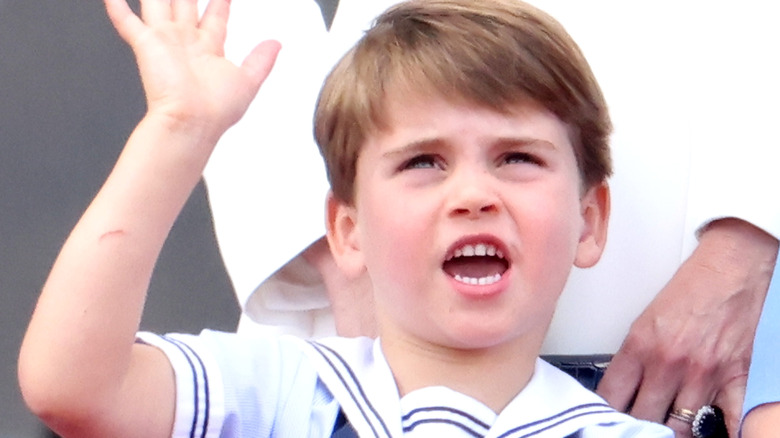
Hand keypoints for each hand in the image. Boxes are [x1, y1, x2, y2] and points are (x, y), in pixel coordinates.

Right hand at [104, 0, 279, 134]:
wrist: (192, 123)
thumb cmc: (216, 111)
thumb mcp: (248, 81)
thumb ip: (261, 60)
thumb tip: (276, 44)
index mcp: (209, 50)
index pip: (216, 16)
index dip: (221, 1)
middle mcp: (186, 43)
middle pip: (186, 4)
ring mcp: (165, 42)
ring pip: (157, 3)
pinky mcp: (146, 45)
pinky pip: (127, 21)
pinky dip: (117, 8)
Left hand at [597, 218, 777, 436]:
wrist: (730, 268)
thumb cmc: (689, 289)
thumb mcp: (645, 320)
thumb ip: (633, 357)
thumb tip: (622, 389)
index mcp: (640, 346)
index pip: (612, 395)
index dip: (606, 412)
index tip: (604, 418)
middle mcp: (669, 363)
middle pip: (643, 416)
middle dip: (636, 423)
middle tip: (633, 424)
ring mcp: (703, 374)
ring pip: (680, 425)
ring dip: (670, 429)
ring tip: (663, 428)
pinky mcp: (735, 376)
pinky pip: (729, 420)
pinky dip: (721, 430)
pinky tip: (708, 430)